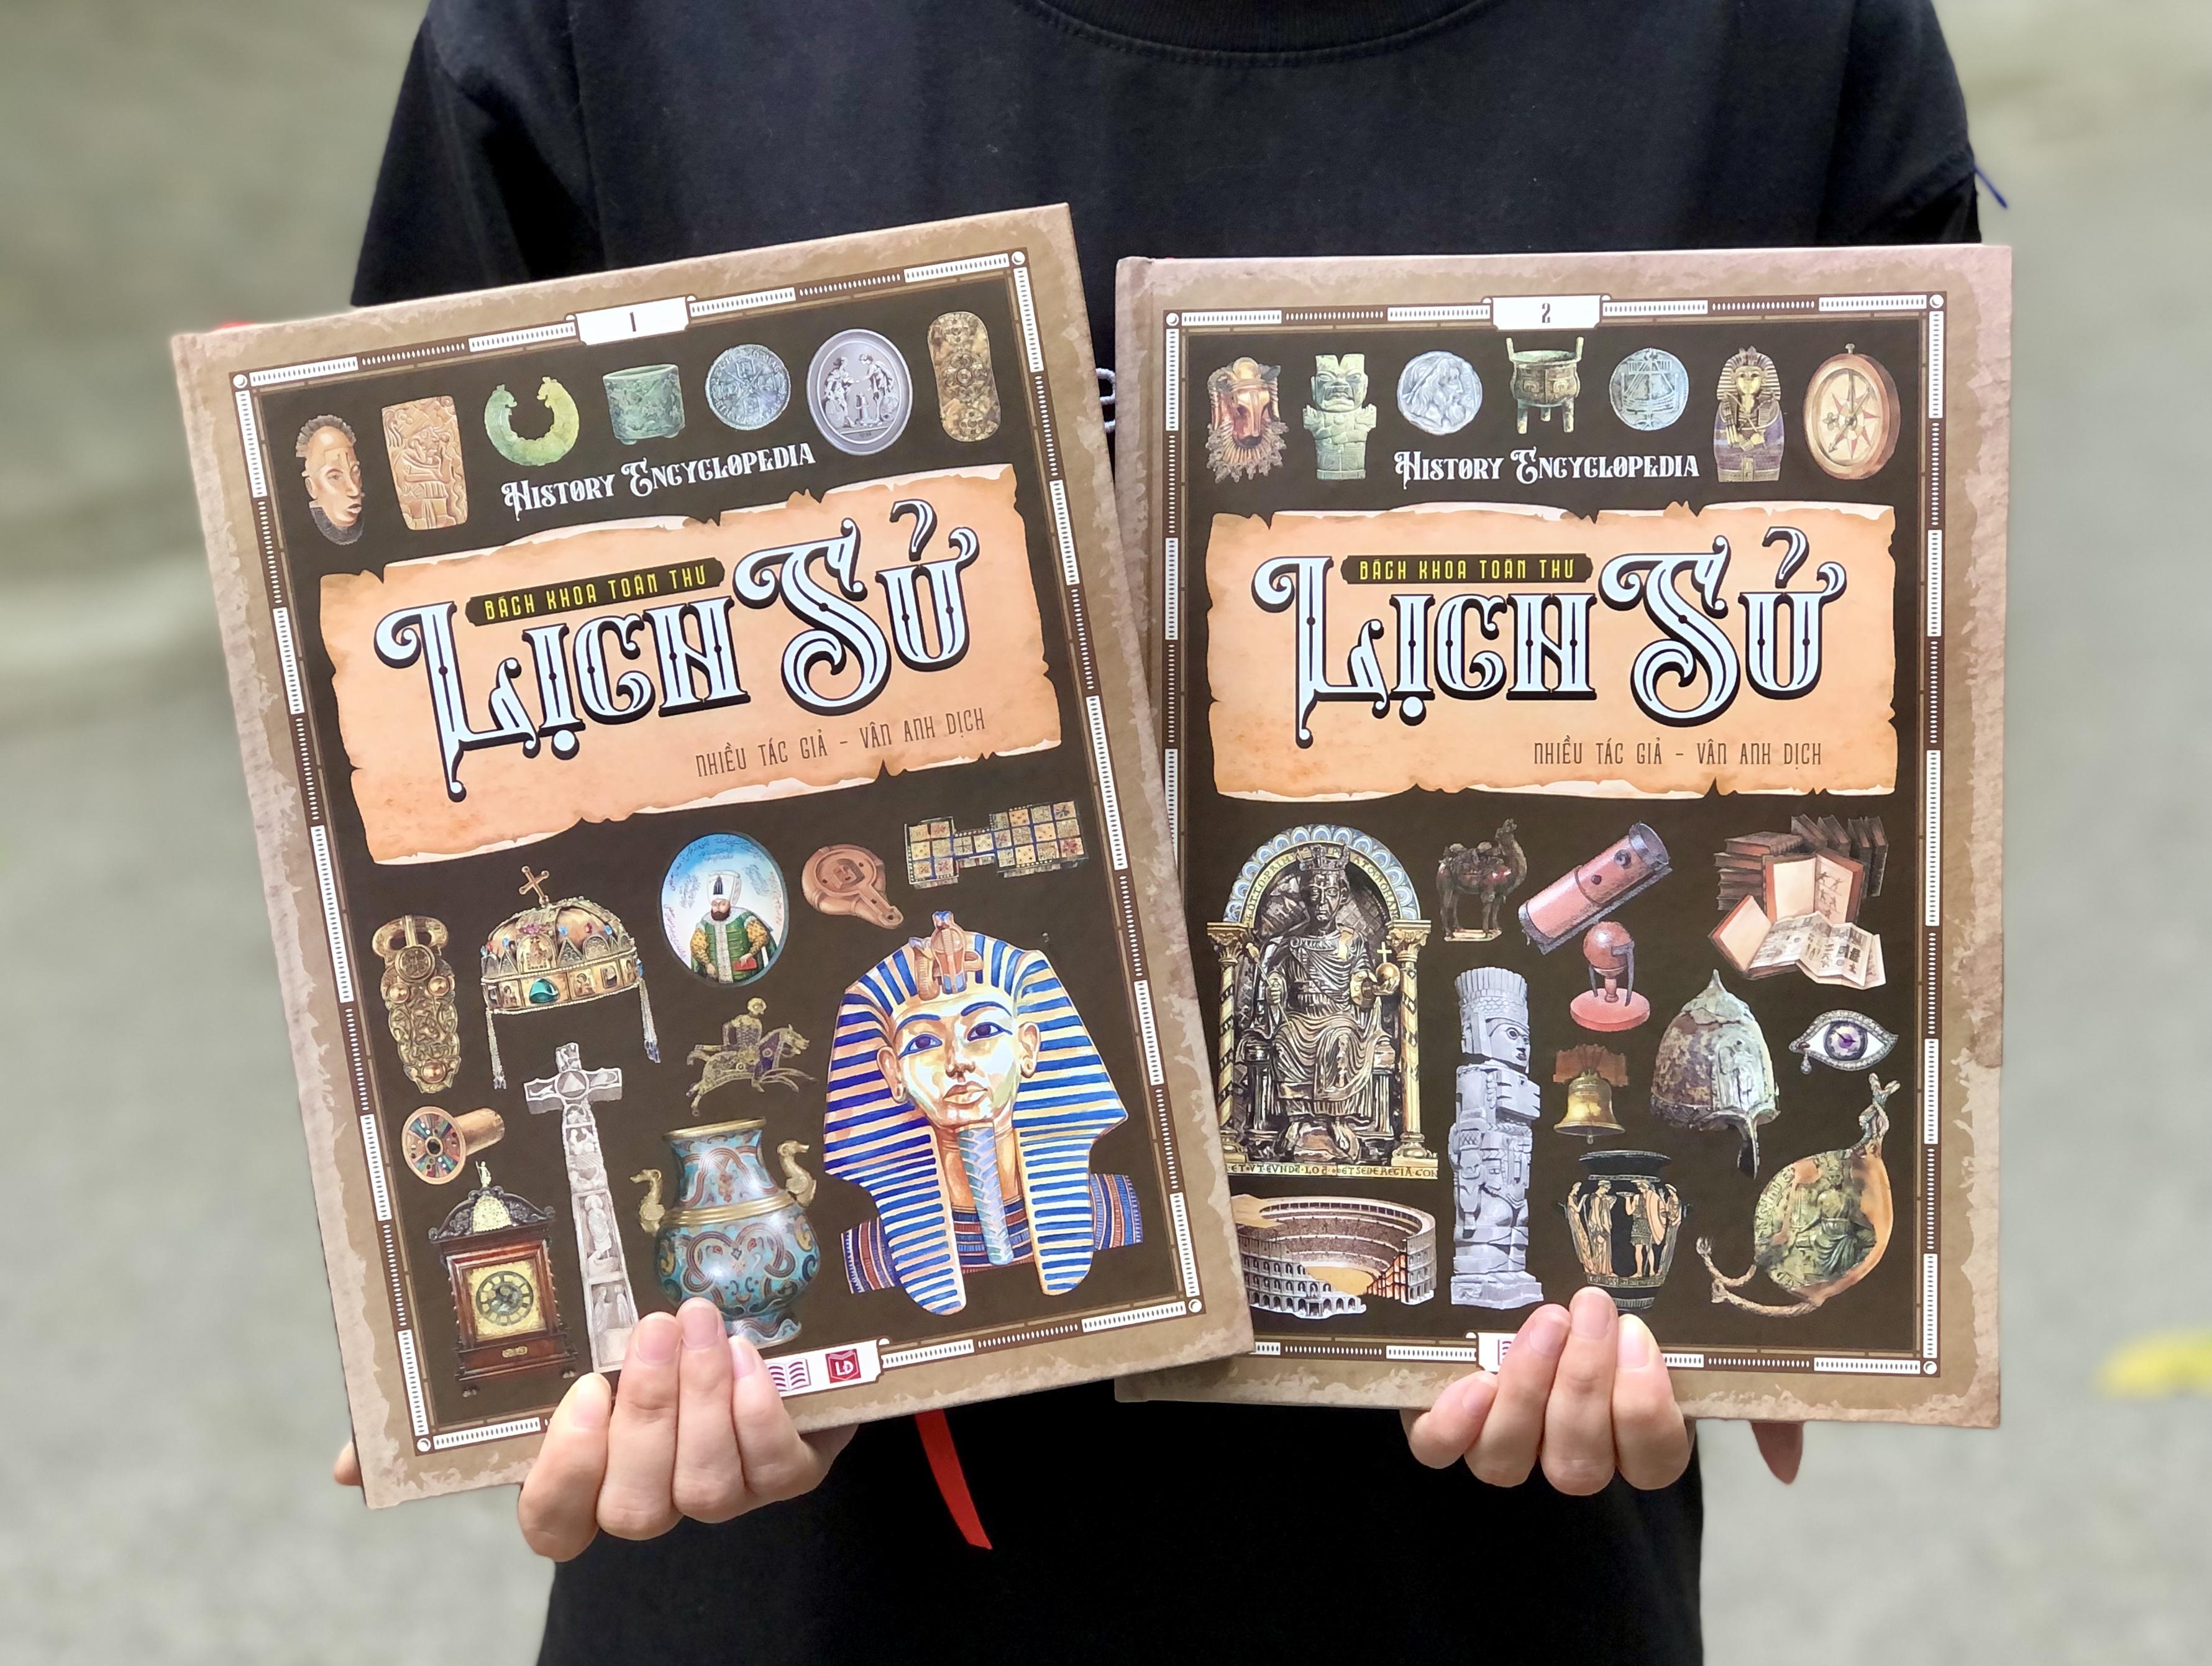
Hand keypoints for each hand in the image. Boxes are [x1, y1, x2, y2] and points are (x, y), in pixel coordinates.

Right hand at [333, 1299, 853, 1557]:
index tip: (579, 1393)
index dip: (565, 1475)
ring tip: (699, 1319)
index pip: (552, 1527)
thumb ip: (457, 1404)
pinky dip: (761, 1415)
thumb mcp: (549, 1354)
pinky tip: (749, 1356)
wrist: (758, 1331)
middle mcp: (647, 1498)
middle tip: (653, 1328)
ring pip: (703, 1490)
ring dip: (703, 1400)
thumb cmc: (633, 1348)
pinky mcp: (782, 1473)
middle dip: (647, 1415)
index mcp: (585, 1481)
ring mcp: (718, 1492)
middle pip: (636, 1508)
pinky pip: (774, 1475)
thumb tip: (346, 1466)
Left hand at [1403, 1287, 1802, 1491]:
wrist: (1546, 1277)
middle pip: (1580, 1464)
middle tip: (1593, 1306)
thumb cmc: (1631, 1314)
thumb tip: (1786, 1467)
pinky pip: (1441, 1450)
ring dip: (1528, 1391)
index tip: (1642, 1335)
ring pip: (1510, 1461)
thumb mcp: (1703, 1339)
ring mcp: (1507, 1441)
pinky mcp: (1450, 1421)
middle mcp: (1572, 1452)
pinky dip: (1453, 1424)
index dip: (1644, 1410)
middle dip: (1586, 1386)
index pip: (1652, 1464)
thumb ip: (1756, 1396)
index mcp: (1636, 1441)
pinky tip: (1472, 1379)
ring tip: (1543, 1322)